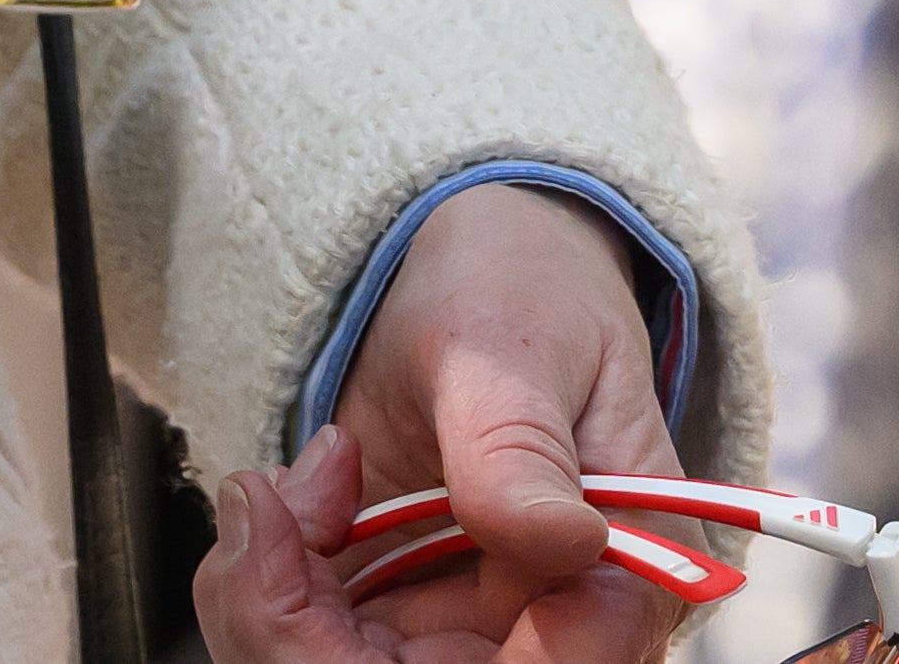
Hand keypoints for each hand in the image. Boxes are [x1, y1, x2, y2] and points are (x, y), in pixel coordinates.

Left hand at [235, 186, 685, 663]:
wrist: (473, 272)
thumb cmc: (518, 288)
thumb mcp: (510, 347)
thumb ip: (519, 446)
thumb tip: (567, 542)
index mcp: (631, 564)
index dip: (434, 652)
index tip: (325, 545)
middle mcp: (557, 619)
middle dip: (314, 628)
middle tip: (267, 503)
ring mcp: (477, 629)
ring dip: (281, 603)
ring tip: (277, 491)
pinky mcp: (408, 621)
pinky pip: (325, 646)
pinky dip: (274, 588)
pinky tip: (281, 504)